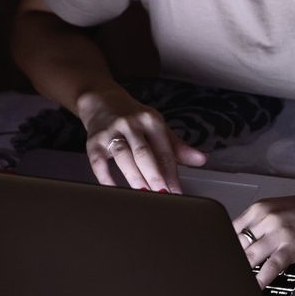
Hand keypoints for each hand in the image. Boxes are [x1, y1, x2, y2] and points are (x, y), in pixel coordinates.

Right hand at [78, 88, 206, 192]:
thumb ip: (177, 146)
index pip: (164, 150)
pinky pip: (99, 162)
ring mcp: (111, 132)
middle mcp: (131, 124)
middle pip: (144, 153)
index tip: (177, 191)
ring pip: (124, 157)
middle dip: (154, 176)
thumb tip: (201, 159)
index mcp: (151, 121)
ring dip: (134, 178)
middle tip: (163, 195)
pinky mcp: (93, 141)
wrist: (101, 100)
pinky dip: (106, 178)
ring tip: (143, 195)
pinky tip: (115, 190)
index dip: (172, 173)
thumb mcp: (157, 126)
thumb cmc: (133, 117)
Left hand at [233, 177, 294, 287]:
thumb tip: (244, 247)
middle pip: (237, 245)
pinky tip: (256, 290)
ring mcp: (278, 232)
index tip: (219, 261)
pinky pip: (270, 268)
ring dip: (243, 273)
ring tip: (236, 285)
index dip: (224, 248)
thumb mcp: (280, 210)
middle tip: (224, 277)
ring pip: (249, 257)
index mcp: (259, 208)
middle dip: (231, 263)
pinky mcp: (293, 247)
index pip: (230, 230)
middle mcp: (266, 218)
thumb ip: (260, 225)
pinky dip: (260, 281)